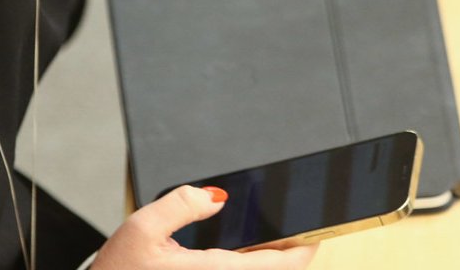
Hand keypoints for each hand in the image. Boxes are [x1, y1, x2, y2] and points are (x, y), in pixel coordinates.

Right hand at [91, 185, 318, 269]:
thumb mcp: (141, 228)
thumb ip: (180, 204)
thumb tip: (215, 196)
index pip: (270, 266)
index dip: (298, 254)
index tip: (317, 239)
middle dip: (283, 256)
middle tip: (298, 233)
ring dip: (264, 263)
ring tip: (275, 241)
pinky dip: (245, 266)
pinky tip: (243, 254)